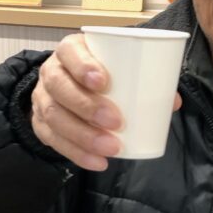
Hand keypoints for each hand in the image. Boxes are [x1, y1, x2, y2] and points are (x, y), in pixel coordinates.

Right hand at [31, 33, 180, 171]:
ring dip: (83, 136)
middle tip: (116, 122)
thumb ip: (146, 79)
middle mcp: (51, 71)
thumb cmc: (104, 73)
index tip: (105, 81)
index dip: (83, 66)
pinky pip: (52, 140)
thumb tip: (172, 103)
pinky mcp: (40, 123)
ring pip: (54, 116)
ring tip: (111, 148)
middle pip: (60, 87)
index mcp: (71, 51)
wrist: (73, 86)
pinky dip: (75, 153)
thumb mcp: (120, 67)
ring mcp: (42, 98)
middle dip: (87, 106)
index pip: (70, 52)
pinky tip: (97, 162)